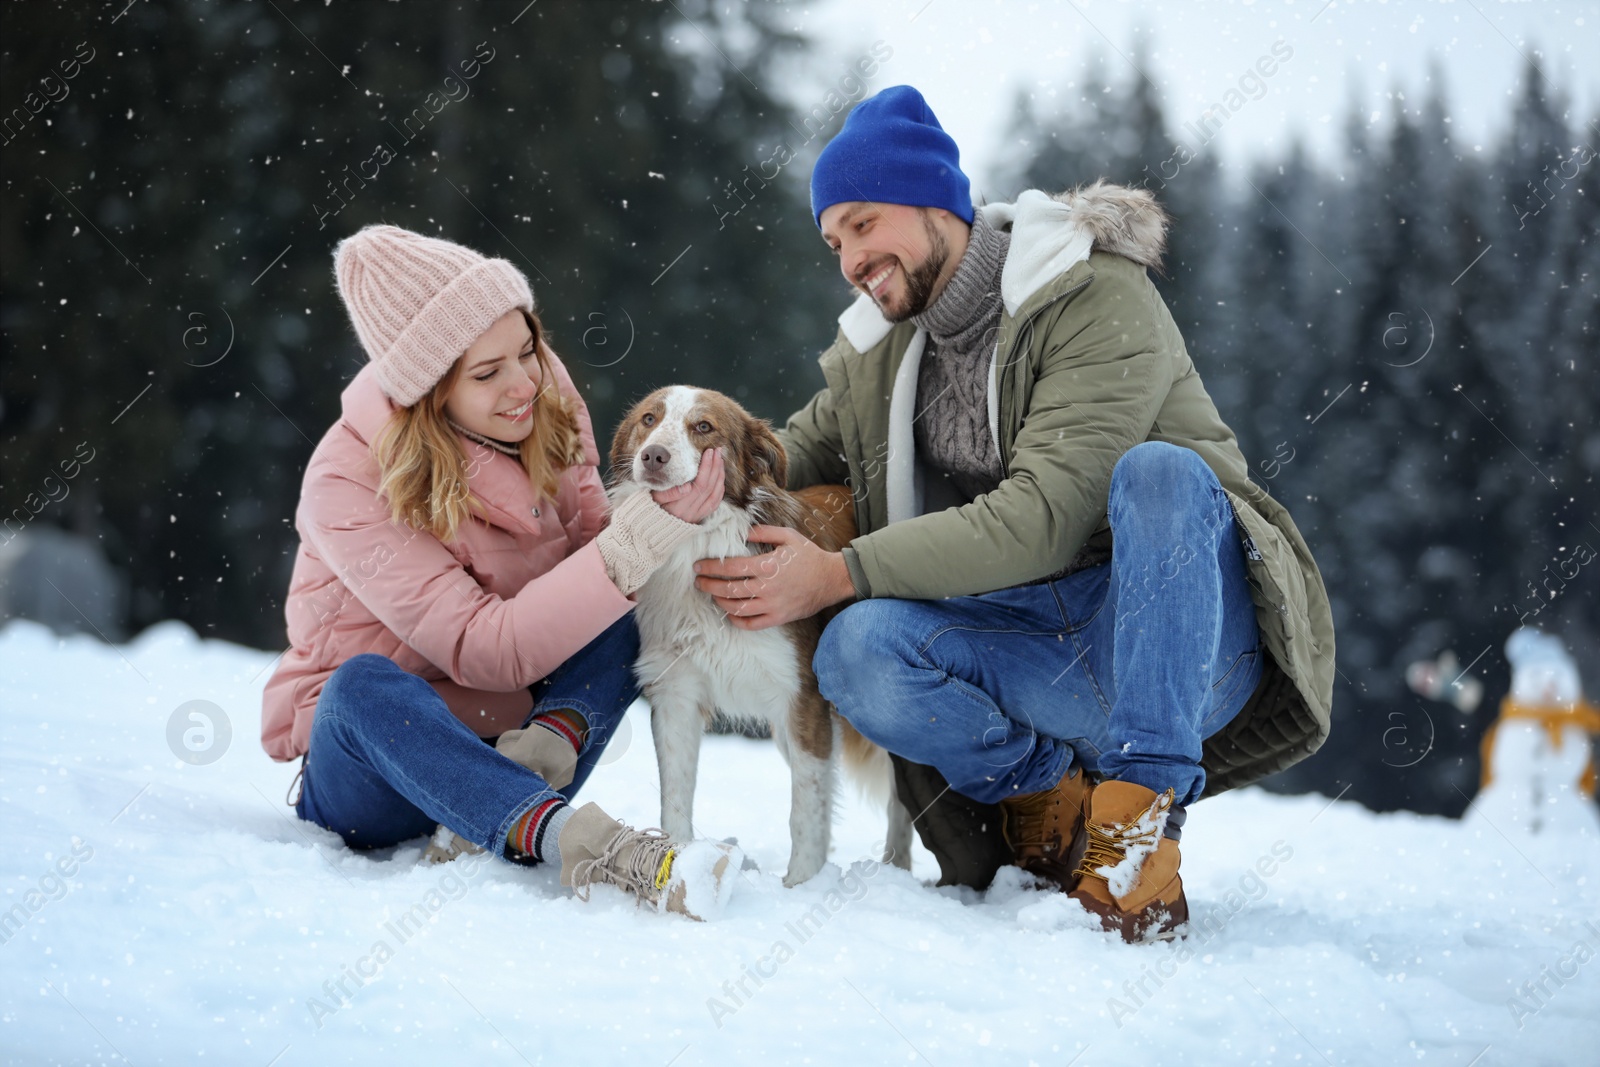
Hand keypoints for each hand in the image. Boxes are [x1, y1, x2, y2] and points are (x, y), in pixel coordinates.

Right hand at [651, 448, 723, 523]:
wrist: (649, 527)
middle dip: (715, 467)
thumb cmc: (648, 507)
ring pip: (715, 495)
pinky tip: (720, 478)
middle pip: (709, 488)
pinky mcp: (698, 518)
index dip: (706, 467)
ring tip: (720, 460)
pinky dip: (719, 489)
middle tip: (717, 451)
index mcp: (678, 508)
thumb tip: (687, 486)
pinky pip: (714, 504)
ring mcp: (695, 516)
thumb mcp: (653, 498)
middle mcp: (689, 513)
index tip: (708, 452)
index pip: (699, 484)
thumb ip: (669, 493)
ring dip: (720, 476)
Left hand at [693, 525, 854, 629]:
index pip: (731, 568)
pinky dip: (736, 620)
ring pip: (737, 608)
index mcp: (768, 565)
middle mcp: (768, 587)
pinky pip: (752, 624)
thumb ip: (763, 532)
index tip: (698, 566)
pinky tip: (729, 612)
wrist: (831, 579)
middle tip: (698, 581)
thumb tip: (741, 532)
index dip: (711, 567)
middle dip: (709, 585)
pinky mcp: (778, 618)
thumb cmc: (809, 556)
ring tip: (712, 594)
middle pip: (729, 589)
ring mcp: (773, 605)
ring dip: (719, 601)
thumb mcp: (788, 536)